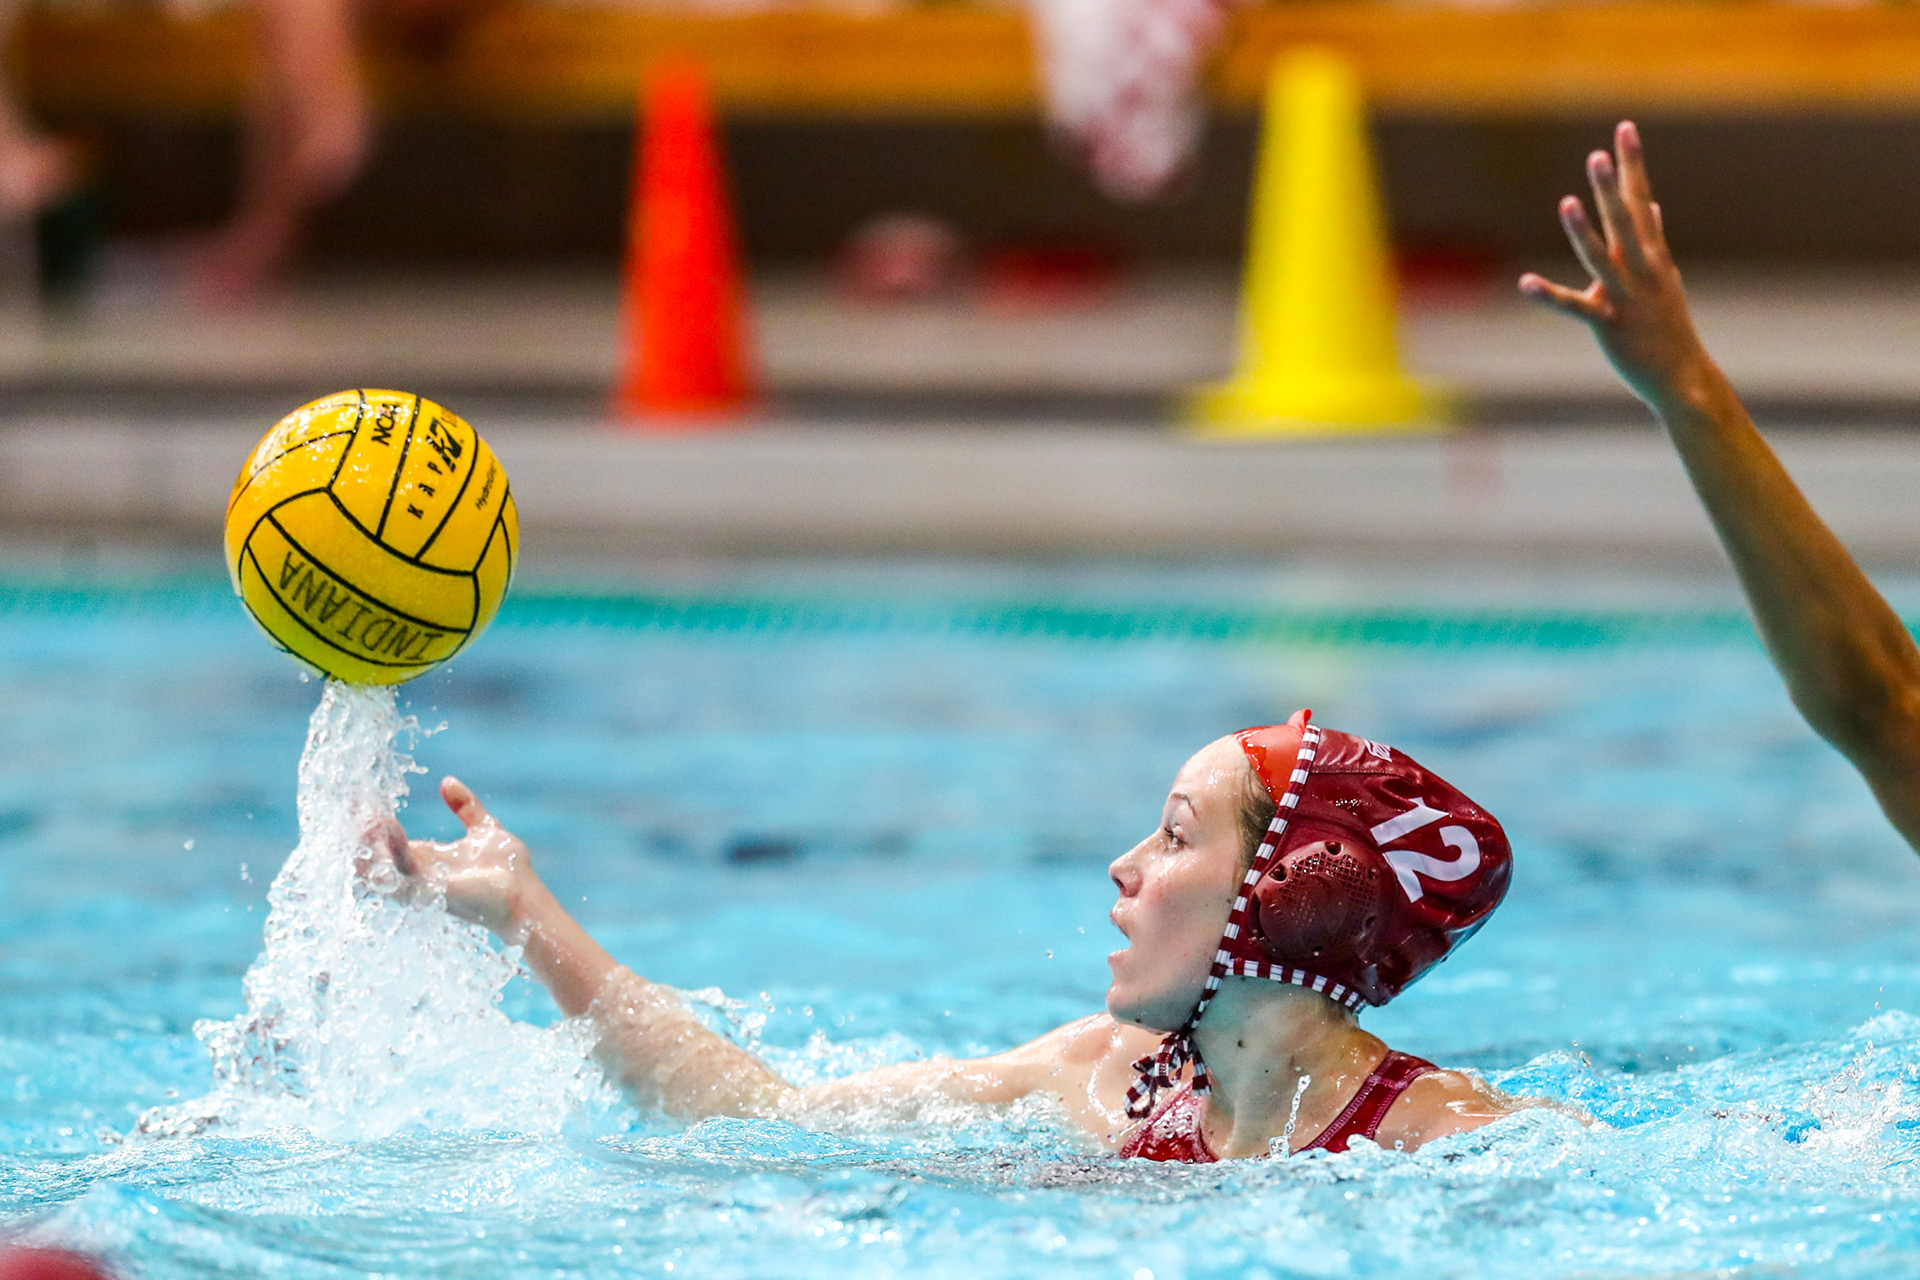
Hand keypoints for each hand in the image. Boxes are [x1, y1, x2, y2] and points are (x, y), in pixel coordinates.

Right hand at [365, 777, 536, 939]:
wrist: (525, 896)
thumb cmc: (508, 871)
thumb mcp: (483, 829)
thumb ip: (465, 807)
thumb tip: (446, 781)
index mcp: (425, 860)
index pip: (386, 841)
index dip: (371, 821)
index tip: (360, 798)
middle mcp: (416, 874)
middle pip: (372, 856)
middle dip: (359, 832)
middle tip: (354, 805)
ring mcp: (420, 885)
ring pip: (377, 866)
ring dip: (368, 841)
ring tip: (366, 815)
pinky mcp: (429, 891)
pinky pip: (401, 871)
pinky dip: (392, 849)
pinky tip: (388, 825)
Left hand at [1518, 121, 1713, 411]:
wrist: (1682, 375)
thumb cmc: (1667, 323)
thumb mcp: (1664, 276)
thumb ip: (1652, 240)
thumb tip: (1654, 208)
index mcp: (1652, 254)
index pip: (1641, 199)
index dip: (1632, 165)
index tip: (1624, 128)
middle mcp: (1641, 269)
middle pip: (1625, 220)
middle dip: (1611, 187)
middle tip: (1599, 153)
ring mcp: (1625, 296)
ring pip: (1601, 257)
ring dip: (1583, 230)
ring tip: (1566, 202)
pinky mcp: (1608, 323)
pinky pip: (1575, 306)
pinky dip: (1550, 295)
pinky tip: (1525, 282)